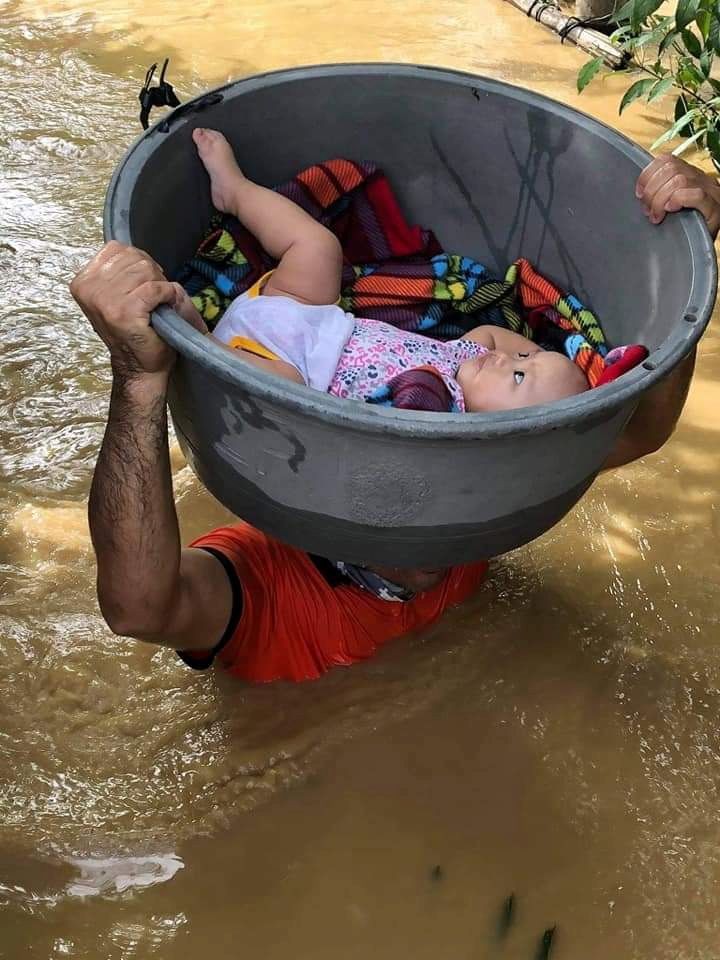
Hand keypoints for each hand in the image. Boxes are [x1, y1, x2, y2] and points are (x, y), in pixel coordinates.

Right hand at [70, 241, 184, 378]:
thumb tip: (140, 253)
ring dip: (161, 286)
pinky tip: (164, 309)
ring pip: (146, 270)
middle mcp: (89, 289)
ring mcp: (104, 300)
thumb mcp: (119, 294)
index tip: (142, 286)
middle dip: (152, 275)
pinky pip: (155, 288)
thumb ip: (123, 270)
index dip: (139, 264)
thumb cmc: (134, 332)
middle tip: (153, 300)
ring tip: (157, 306)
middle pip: (134, 258)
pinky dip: (168, 295)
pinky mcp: (124, 311)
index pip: (117, 249)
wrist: (139, 367)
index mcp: (83, 281)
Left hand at [636, 153, 719, 237]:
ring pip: (680, 180)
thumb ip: (658, 193)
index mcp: (689, 175)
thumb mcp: (668, 206)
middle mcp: (701, 179)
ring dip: (660, 199)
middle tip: (647, 210)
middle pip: (671, 168)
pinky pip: (696, 195)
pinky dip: (679, 200)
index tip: (639, 193)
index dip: (648, 175)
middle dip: (652, 190)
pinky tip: (671, 210)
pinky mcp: (715, 208)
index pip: (666, 160)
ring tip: (657, 216)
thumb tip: (639, 192)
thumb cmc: (684, 229)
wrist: (702, 248)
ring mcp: (710, 192)